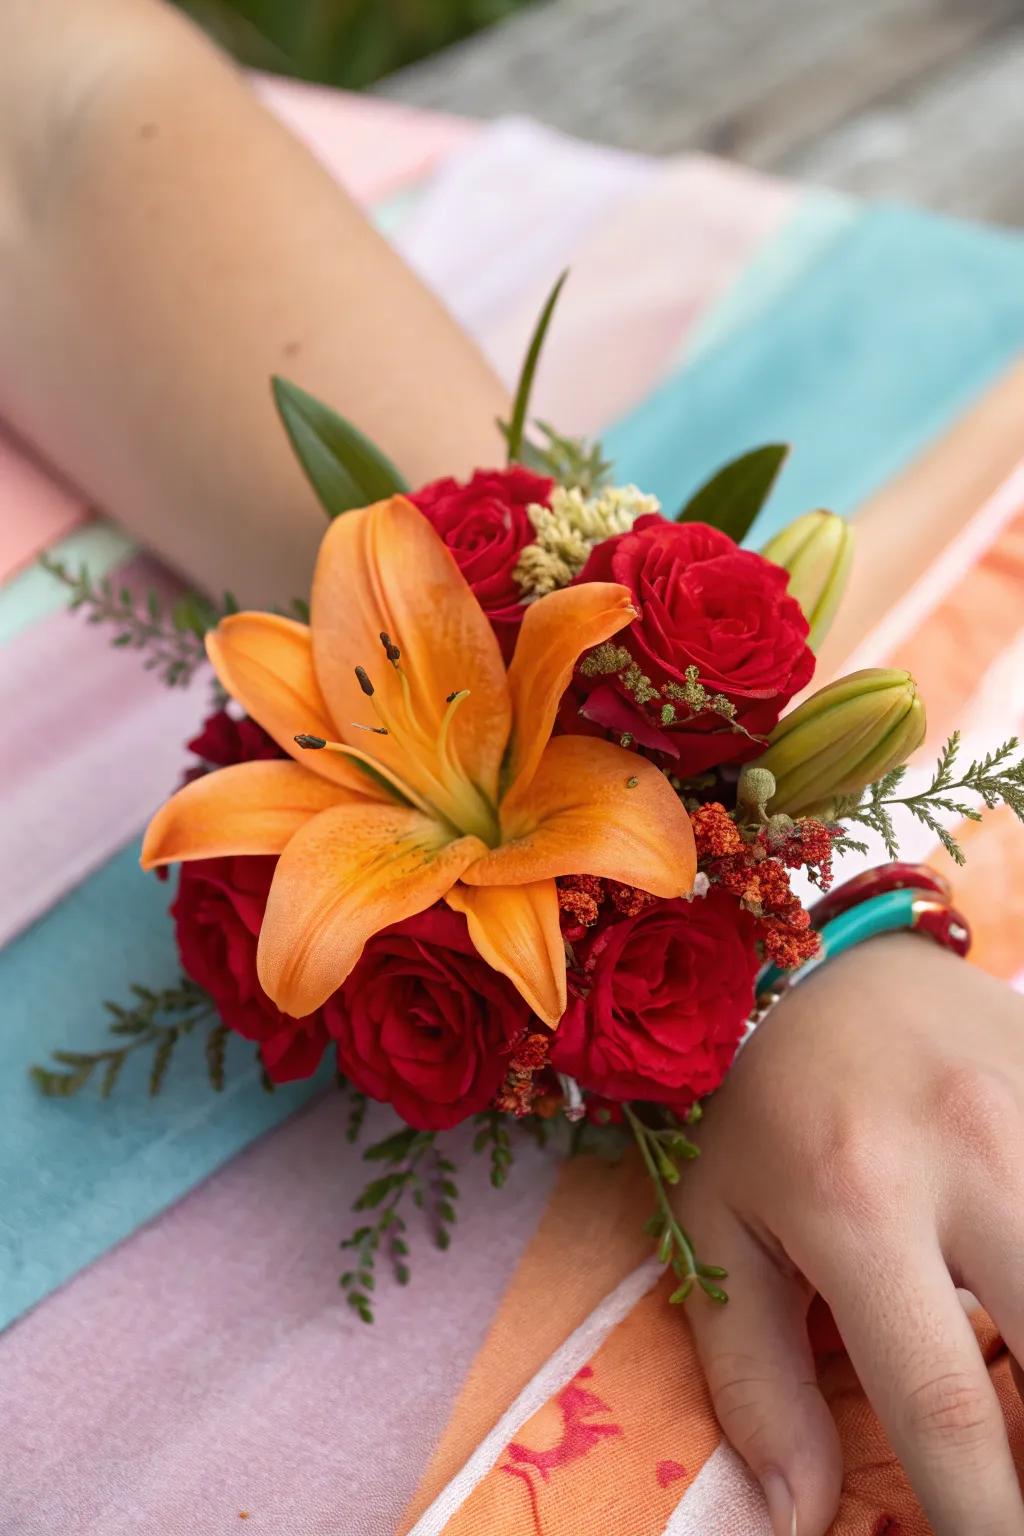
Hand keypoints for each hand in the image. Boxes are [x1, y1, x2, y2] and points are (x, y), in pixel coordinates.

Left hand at [675, 932, 1023, 1534]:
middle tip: (1014, 1488)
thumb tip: (799, 1515)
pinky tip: (1021, 1311)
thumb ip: (752, 1374)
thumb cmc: (767, 1104)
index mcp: (855, 1193)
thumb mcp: (717, 1221)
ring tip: (1017, 1396)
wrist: (846, 965)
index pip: (944, 1401)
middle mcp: (972, 1153)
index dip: (984, 1520)